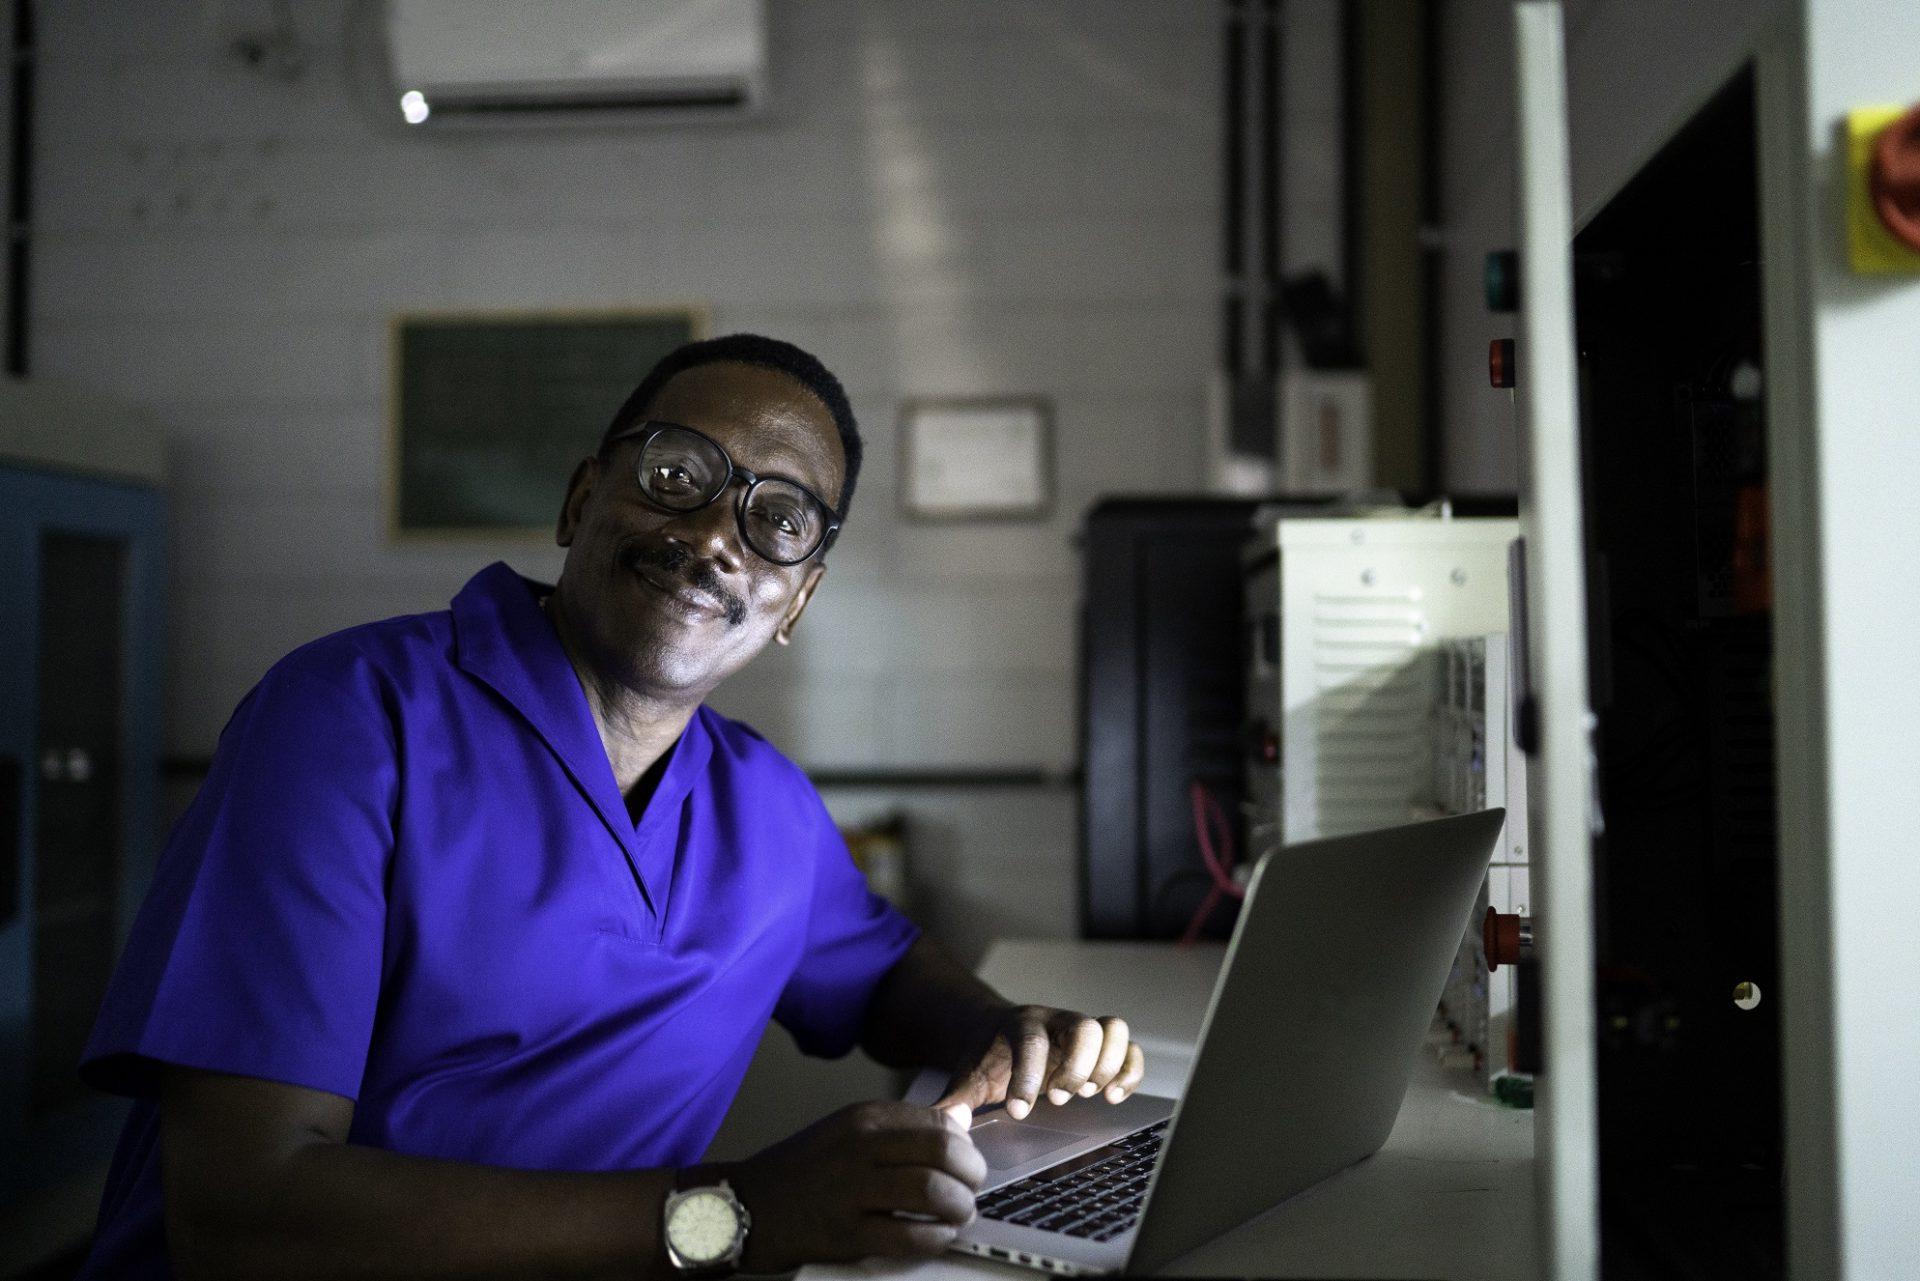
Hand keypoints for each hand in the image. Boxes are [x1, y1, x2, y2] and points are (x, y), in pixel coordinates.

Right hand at [721, 1101, 986, 1271]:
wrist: (744, 1206)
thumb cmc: (802, 1171)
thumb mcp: (847, 1132)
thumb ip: (901, 1129)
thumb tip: (961, 1125)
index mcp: (863, 1118)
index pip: (937, 1121)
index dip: (965, 1144)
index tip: (967, 1161)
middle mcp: (859, 1147)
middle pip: (941, 1151)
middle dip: (971, 1173)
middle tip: (972, 1187)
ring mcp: (851, 1191)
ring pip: (931, 1192)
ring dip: (960, 1207)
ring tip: (960, 1214)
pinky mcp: (846, 1235)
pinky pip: (910, 1236)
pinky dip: (937, 1238)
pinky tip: (939, 1236)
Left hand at [936, 1005, 1145, 1119]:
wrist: (998, 1032)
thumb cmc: (986, 1059)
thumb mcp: (967, 1077)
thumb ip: (955, 1102)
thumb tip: (945, 1124)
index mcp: (1020, 1023)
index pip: (1031, 1041)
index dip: (1028, 1077)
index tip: (1018, 1112)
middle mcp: (1056, 1020)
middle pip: (1084, 1027)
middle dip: (1077, 1069)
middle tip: (1058, 1100)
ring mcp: (1081, 1030)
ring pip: (1113, 1029)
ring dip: (1108, 1065)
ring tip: (1092, 1095)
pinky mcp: (1100, 1045)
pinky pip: (1129, 1047)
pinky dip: (1130, 1071)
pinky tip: (1113, 1096)